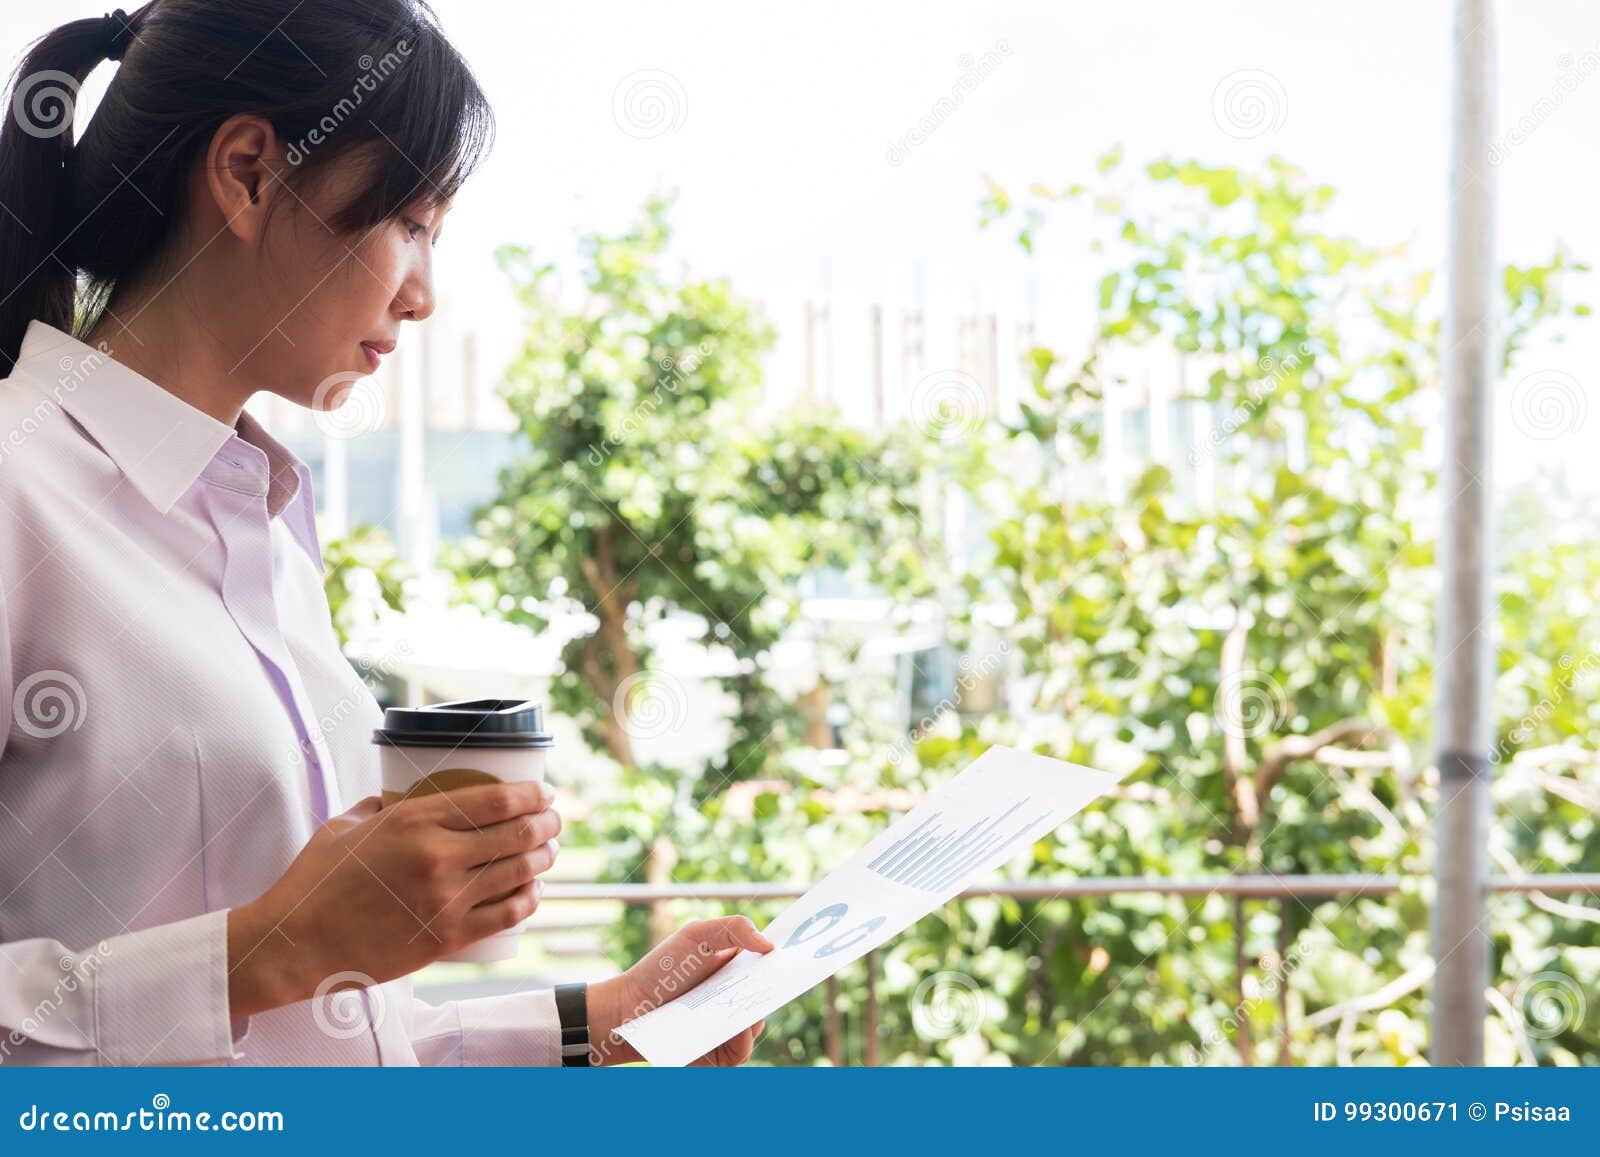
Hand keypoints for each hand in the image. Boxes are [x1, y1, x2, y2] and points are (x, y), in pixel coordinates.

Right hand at [227, 781, 561, 1016]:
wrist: (296, 943)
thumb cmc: (315, 881)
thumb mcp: (347, 825)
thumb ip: (382, 805)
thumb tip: (405, 793)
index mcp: (414, 820)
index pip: (497, 800)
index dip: (533, 794)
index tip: (545, 792)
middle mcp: (437, 856)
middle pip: (519, 833)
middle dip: (548, 823)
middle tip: (554, 820)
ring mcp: (445, 900)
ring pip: (520, 873)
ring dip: (544, 859)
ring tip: (549, 851)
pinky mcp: (446, 938)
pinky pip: (507, 915)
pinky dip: (529, 900)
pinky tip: (533, 891)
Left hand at [587, 916, 774, 1065]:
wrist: (629, 1005)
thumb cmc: (662, 968)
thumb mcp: (697, 934)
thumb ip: (735, 928)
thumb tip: (770, 946)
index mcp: (738, 971)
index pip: (771, 967)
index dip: (787, 961)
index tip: (800, 953)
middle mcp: (737, 999)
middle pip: (770, 995)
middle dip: (779, 986)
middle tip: (783, 978)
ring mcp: (729, 1027)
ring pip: (758, 1022)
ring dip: (755, 1012)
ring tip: (751, 1002)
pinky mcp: (719, 1053)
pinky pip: (742, 1048)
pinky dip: (741, 1036)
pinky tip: (735, 1024)